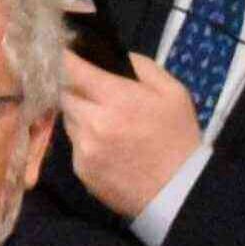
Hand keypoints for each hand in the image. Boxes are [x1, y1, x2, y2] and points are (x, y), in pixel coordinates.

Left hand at [58, 45, 208, 222]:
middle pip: (64, 94)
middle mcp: (93, 122)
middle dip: (76, 89)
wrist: (180, 192)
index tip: (67, 53)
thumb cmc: (179, 138)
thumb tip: (112, 55)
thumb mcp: (173, 92)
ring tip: (106, 124)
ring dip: (80, 115)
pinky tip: (109, 148)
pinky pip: (75, 145)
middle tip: (94, 94)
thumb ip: (141, 66)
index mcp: (116, 98)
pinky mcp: (82, 170)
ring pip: (68, 119)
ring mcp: (84, 148)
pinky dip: (86, 142)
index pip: (72, 68)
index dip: (66, 57)